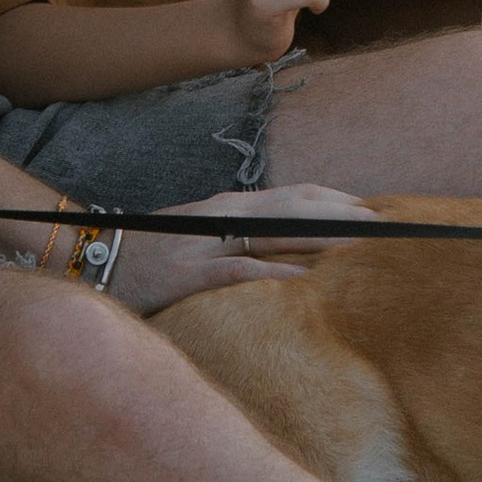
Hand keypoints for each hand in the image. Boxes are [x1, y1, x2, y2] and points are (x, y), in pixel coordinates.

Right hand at [105, 181, 379, 309]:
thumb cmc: (150, 251)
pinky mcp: (188, 271)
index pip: (298, 197)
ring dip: (323, 236)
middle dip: (346, 215)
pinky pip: (237, 271)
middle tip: (390, 226)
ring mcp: (207, 241)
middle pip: (299, 208)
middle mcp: (225, 215)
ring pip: (277, 232)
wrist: (91, 255)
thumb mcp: (201, 235)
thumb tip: (286, 250)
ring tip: (365, 243)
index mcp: (231, 207)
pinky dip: (272, 275)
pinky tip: (303, 283)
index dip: (341, 203)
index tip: (379, 213)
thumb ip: (240, 237)